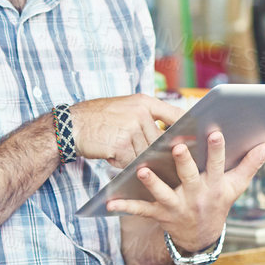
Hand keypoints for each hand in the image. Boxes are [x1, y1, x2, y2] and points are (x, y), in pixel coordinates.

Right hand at [68, 94, 182, 167]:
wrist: (71, 124)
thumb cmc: (98, 118)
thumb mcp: (125, 107)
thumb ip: (146, 116)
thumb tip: (169, 133)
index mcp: (144, 102)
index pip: (176, 115)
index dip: (187, 128)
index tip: (194, 139)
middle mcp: (140, 113)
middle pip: (160, 141)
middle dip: (154, 151)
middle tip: (149, 157)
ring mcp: (131, 128)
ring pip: (145, 153)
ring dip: (134, 157)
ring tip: (118, 149)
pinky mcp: (122, 144)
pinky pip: (131, 161)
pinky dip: (122, 162)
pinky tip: (111, 154)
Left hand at [107, 131, 264, 253]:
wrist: (201, 237)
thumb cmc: (218, 202)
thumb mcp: (236, 186)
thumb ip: (250, 164)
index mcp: (214, 186)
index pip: (217, 165)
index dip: (217, 150)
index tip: (216, 131)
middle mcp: (196, 196)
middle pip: (190, 177)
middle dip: (185, 163)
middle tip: (179, 146)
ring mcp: (177, 206)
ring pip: (164, 194)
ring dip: (152, 183)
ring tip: (141, 170)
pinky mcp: (159, 215)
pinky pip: (141, 210)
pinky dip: (125, 207)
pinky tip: (109, 202)